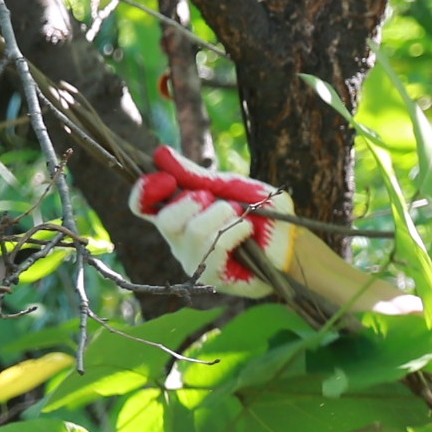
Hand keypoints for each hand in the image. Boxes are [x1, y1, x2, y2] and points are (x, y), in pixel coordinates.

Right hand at [134, 145, 292, 295]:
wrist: (289, 238)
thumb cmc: (259, 212)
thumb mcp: (228, 186)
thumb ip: (194, 175)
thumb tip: (160, 154)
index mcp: (177, 214)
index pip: (142, 205)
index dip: (146, 191)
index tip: (167, 179)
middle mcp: (178, 240)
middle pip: (165, 219)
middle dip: (195, 202)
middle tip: (221, 202)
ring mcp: (193, 260)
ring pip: (194, 231)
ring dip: (224, 215)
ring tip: (241, 216)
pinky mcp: (212, 276)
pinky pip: (215, 246)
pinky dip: (235, 230)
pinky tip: (246, 230)